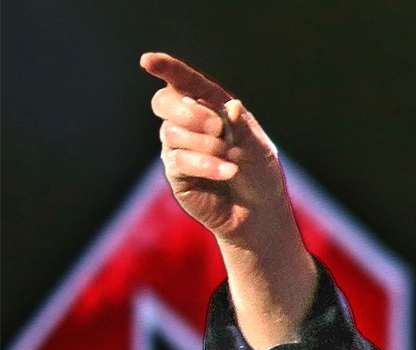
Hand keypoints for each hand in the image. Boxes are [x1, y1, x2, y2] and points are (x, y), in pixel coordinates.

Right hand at [142, 52, 313, 349]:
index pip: (183, 82)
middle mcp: (189, 124)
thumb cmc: (261, 175)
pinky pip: (178, 161)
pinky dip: (206, 165)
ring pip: (171, 133)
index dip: (166, 69)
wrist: (259, 214)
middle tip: (217, 128)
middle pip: (165, 103)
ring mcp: (178, 148)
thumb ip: (242, 127)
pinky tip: (228, 171)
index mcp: (210, 107)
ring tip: (233, 159)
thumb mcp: (258, 148)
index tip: (147, 61)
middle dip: (190, 113)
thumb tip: (230, 107)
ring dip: (206, 145)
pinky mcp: (176, 173)